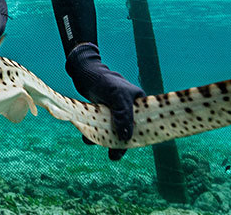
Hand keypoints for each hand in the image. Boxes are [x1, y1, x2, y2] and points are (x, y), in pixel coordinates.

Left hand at [65, 43, 144, 160]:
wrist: (86, 73)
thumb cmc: (106, 81)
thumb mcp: (118, 97)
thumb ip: (124, 115)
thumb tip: (126, 138)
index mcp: (140, 105)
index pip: (145, 124)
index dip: (141, 137)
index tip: (133, 147)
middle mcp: (129, 111)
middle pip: (128, 131)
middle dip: (120, 144)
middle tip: (114, 156)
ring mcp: (115, 114)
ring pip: (112, 132)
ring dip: (104, 139)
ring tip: (95, 142)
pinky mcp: (102, 115)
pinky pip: (100, 128)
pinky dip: (94, 134)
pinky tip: (86, 136)